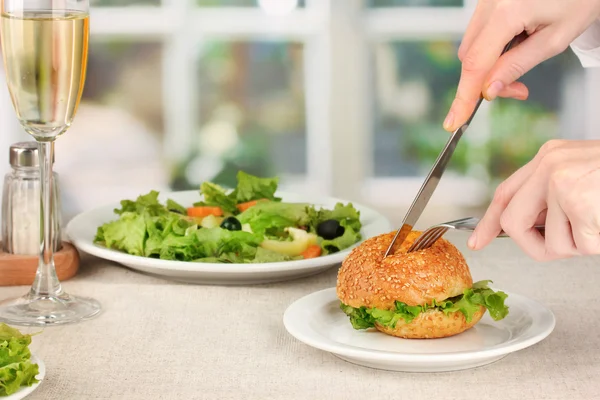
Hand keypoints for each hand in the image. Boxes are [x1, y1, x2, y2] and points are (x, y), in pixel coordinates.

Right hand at [444, 0, 599, 131]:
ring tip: (521, 60)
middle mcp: (490, 3)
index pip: (476, 64)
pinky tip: (515, 43)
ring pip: (471, 45)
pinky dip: (491, 47)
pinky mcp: (488, 0)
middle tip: (518, 90)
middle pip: (469, 57)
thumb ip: (517, 65)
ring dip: (488, 64)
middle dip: (486, 80)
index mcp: (507, 12)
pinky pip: (479, 32)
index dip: (464, 97)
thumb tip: (489, 90)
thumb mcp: (554, 40)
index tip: (455, 120)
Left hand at [468, 140, 599, 260]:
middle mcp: (549, 166)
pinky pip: (581, 246)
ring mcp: (560, 183)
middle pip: (512, 222)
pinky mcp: (578, 202)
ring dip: (580, 245)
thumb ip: (551, 194)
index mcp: (549, 157)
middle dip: (535, 246)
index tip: (477, 241)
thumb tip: (534, 225)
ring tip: (599, 222)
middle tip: (570, 245)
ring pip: (552, 243)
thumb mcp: (582, 172)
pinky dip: (597, 244)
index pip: (505, 193)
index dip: (488, 222)